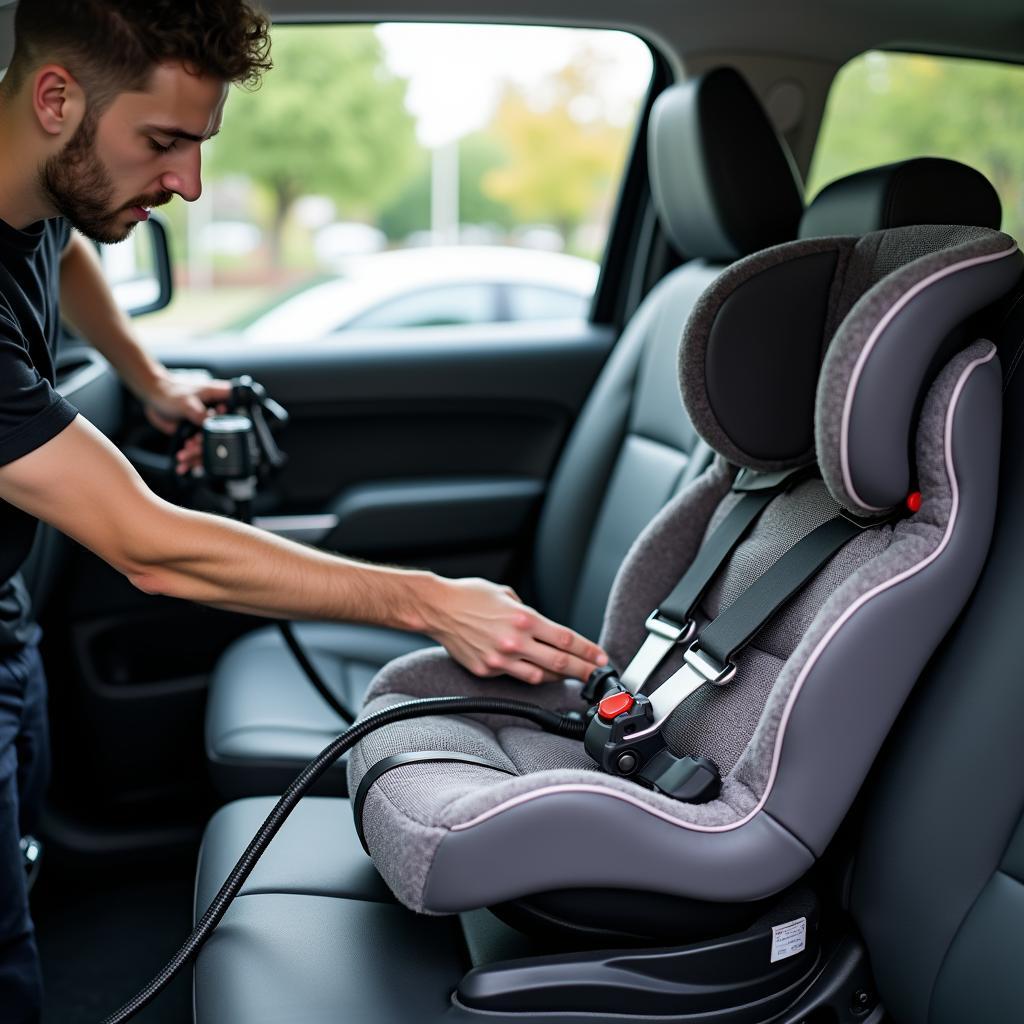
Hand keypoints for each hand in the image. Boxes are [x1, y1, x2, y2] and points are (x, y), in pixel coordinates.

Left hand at [142, 373, 231, 473]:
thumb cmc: (170, 391)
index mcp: (221, 399)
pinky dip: (190, 460)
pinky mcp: (196, 434)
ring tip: (183, 456)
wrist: (153, 397)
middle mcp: (218, 414)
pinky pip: (197, 450)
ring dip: (197, 455)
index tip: (228, 436)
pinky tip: (182, 466)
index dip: (237, 426)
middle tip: (193, 446)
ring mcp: (207, 425)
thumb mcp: (187, 403)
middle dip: (208, 446)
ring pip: (209, 446)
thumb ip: (200, 416)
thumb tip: (209, 431)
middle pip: (223, 435)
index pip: (239, 412)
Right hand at [424, 577, 607, 684]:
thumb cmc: (469, 596)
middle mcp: (514, 641)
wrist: (438, 609)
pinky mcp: (486, 670)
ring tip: (568, 676)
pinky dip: (527, 674)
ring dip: (557, 677)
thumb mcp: (506, 594)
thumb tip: (543, 628)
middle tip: (596, 675)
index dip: (587, 650)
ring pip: (539, 676)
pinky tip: (535, 672)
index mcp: (524, 618)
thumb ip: (528, 613)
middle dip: (583, 670)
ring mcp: (500, 659)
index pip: (565, 639)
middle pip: (559, 662)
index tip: (599, 657)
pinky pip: (514, 677)